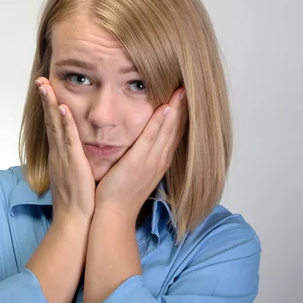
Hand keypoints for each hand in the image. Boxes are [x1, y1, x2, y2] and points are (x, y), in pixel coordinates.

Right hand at [36, 77, 95, 223]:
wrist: (76, 220)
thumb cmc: (78, 201)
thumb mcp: (74, 176)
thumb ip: (74, 162)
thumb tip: (77, 154)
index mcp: (60, 155)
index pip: (54, 126)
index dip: (49, 107)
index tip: (46, 89)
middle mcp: (59, 153)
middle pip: (50, 121)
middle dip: (45, 99)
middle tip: (40, 79)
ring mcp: (64, 157)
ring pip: (56, 125)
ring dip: (50, 104)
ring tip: (44, 84)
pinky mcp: (73, 163)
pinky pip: (68, 139)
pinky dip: (65, 123)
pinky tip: (63, 108)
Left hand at [95, 87, 187, 222]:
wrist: (114, 214)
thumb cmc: (120, 195)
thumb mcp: (136, 174)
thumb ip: (141, 159)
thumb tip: (142, 148)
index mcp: (159, 162)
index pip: (173, 134)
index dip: (180, 116)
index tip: (184, 98)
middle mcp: (160, 160)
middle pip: (176, 129)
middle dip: (183, 108)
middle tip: (188, 88)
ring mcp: (151, 161)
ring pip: (168, 130)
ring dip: (176, 110)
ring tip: (182, 91)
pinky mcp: (138, 162)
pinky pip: (151, 138)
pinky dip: (160, 122)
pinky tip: (165, 107)